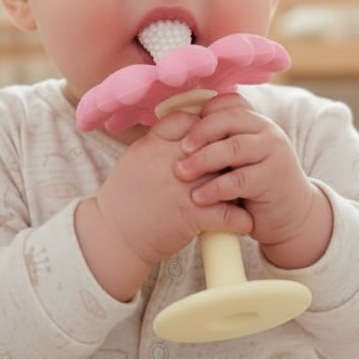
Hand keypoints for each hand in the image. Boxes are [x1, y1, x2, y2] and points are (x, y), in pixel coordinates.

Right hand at [76, 110, 252, 299]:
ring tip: (248, 195)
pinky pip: (227, 213)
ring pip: (226, 177)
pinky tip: (244, 222)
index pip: (189, 121)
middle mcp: (167, 161)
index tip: (216, 140)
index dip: (207, 128)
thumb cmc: (124, 201)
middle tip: (241, 167)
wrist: (110, 237)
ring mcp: (179, 187)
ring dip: (240, 187)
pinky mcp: (188, 215)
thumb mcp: (135, 161)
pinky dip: (240, 219)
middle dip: (229, 157)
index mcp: (152, 145)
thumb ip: (159, 145)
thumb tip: (187, 135)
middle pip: (213, 145)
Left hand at [174, 92, 332, 269]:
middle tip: (178, 150)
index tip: (180, 130)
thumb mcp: (235, 159)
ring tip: (180, 173)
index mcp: (254, 121)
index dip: (202, 113)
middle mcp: (266, 130)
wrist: (289, 215)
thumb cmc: (252, 185)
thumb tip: (171, 131)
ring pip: (233, 147)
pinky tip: (198, 197)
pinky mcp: (274, 177)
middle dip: (199, 133)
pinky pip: (240, 179)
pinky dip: (216, 188)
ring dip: (203, 160)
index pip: (227, 103)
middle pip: (228, 120)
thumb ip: (217, 143)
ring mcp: (273, 152)